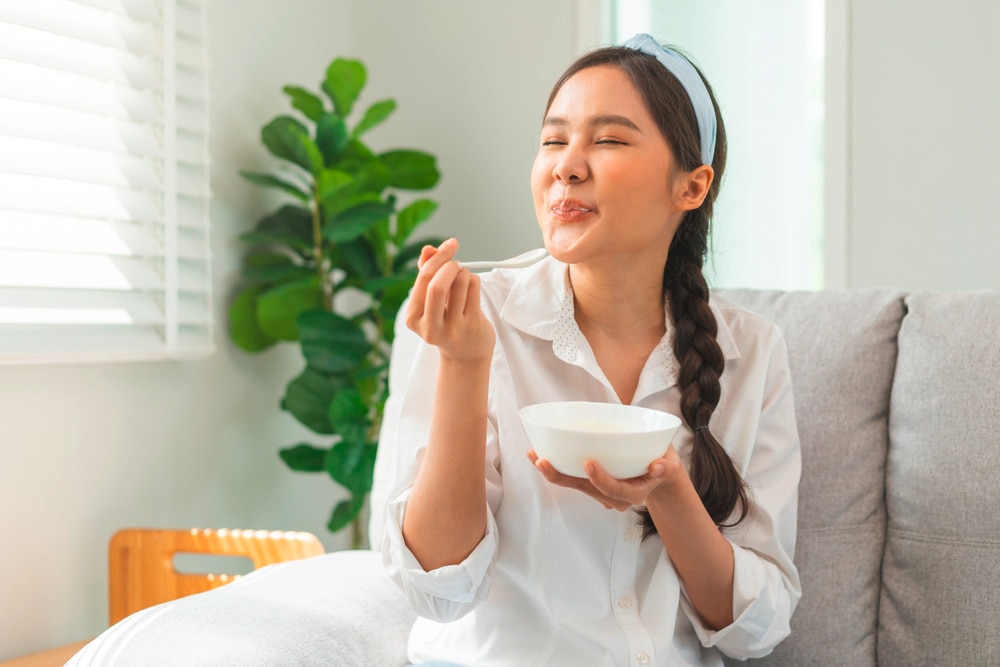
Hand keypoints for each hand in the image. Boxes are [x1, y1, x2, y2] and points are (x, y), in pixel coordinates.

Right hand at [405, 238, 494, 361]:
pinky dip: (473, 280)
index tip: (450, 244)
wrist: (465, 354)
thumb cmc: (445, 320)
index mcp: (413, 318)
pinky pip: (474, 288)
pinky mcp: (472, 325)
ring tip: (463, 279)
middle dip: (450, 264)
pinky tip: (471, 288)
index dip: (438, 257)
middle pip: (438, 284)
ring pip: (460, 282)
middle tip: (456, 262)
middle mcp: (430, 326)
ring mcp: (453, 328)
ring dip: (464, 272)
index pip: (423, 280)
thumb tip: (428, 249)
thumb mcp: (430, 300)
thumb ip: (426, 273)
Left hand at [527, 446, 684, 509]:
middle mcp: (614, 497)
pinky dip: (556, 468)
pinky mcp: (592, 484)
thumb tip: (658, 466)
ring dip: (553, 472)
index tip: (588, 463)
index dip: (600, 479)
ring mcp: (601, 492)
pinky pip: (572, 479)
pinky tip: (538, 456)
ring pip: (575, 485)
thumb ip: (666, 465)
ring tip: (534, 456)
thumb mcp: (670, 463)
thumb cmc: (662, 462)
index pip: (615, 490)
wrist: (658, 473)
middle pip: (585, 489)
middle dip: (562, 477)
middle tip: (543, 461)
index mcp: (633, 493)